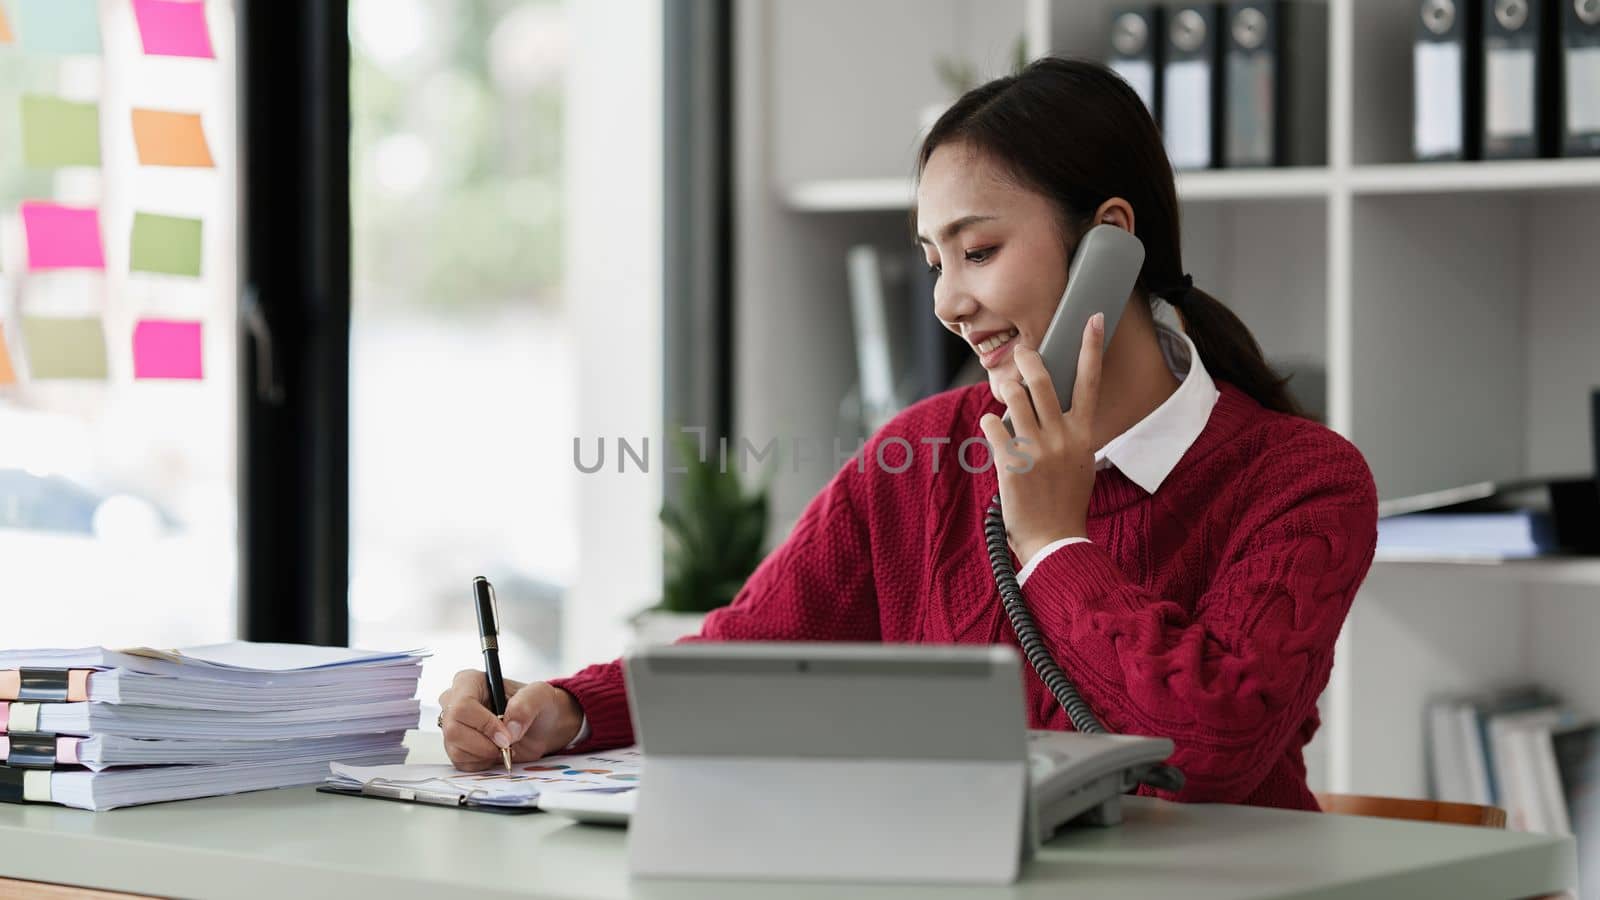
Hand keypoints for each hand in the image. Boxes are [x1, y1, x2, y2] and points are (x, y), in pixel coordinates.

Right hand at [438, 670, 583, 771]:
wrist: (542, 727)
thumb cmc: (538, 705)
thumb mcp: (540, 695)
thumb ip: (526, 704)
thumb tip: (510, 727)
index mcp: (470, 681)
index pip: (462, 706)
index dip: (484, 725)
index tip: (507, 736)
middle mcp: (455, 702)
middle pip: (453, 730)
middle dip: (484, 744)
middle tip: (507, 745)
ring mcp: (452, 726)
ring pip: (455, 749)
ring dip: (485, 754)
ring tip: (504, 746)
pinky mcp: (455, 747)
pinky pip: (460, 762)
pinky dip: (482, 763)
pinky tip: (495, 753)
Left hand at [977, 312, 1102, 564]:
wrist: (1055, 540)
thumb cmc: (1066, 501)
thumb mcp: (1081, 463)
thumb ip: (1070, 433)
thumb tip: (1055, 409)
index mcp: (1084, 435)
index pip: (1090, 382)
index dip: (1091, 347)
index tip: (1093, 318)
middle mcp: (1062, 437)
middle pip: (1043, 380)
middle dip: (1028, 359)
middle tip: (1023, 353)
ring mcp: (1037, 449)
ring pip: (1014, 397)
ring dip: (1005, 390)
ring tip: (1004, 395)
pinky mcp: (1011, 462)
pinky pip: (992, 425)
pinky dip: (988, 422)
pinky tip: (991, 428)